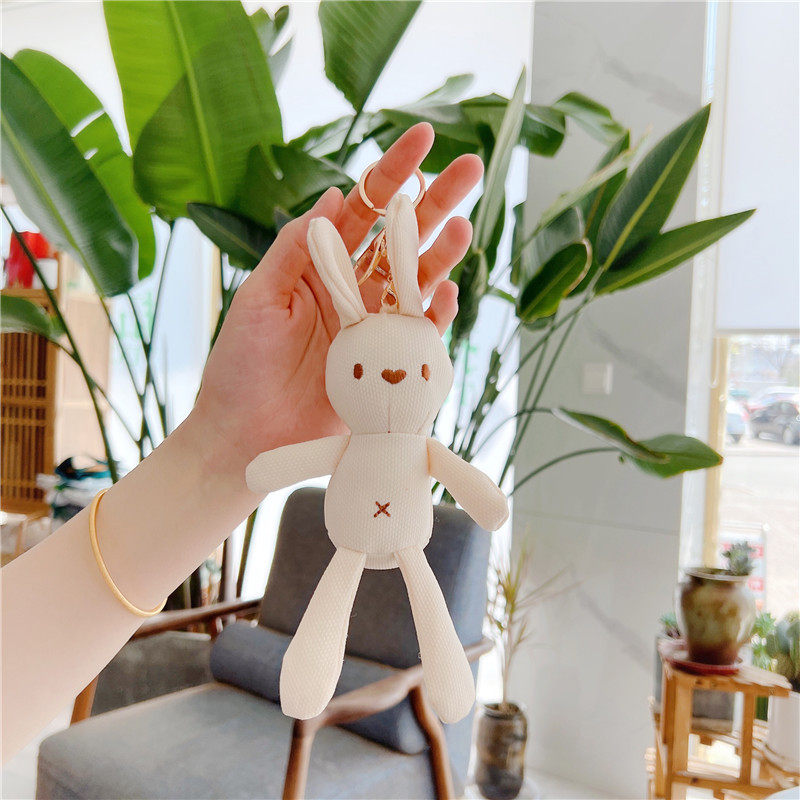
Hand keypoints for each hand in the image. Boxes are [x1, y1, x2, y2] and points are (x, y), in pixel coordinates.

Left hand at [193, 123, 482, 475]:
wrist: (245, 436)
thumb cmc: (240, 366)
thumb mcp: (259, 298)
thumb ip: (295, 250)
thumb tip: (335, 193)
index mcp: (319, 267)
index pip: (362, 209)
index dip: (393, 173)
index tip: (424, 138)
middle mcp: (352, 291)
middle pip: (401, 238)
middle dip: (435, 202)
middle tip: (471, 168)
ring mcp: (372, 327)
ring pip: (416, 282)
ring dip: (442, 254)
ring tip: (463, 227)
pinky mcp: (385, 365)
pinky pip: (419, 334)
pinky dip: (436, 315)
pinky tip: (448, 293)